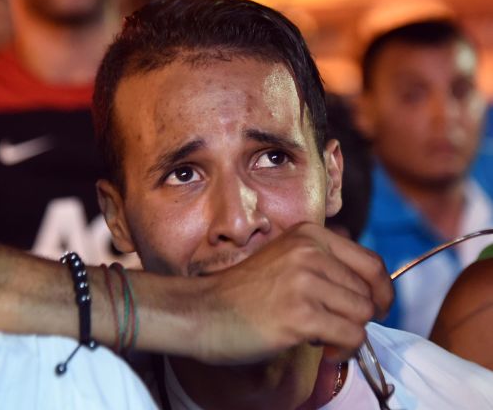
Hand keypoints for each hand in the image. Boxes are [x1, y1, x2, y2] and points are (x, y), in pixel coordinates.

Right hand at [194, 222, 392, 363]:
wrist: (202, 311)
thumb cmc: (241, 292)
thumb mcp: (284, 259)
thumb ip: (322, 263)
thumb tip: (368, 288)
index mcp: (309, 235)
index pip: (371, 262)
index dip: (382, 290)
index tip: (379, 307)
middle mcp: (310, 253)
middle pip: (368, 293)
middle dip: (359, 316)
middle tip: (336, 328)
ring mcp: (305, 282)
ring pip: (362, 315)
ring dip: (350, 335)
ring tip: (326, 339)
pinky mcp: (300, 315)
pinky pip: (350, 336)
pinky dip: (344, 350)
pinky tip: (324, 349)